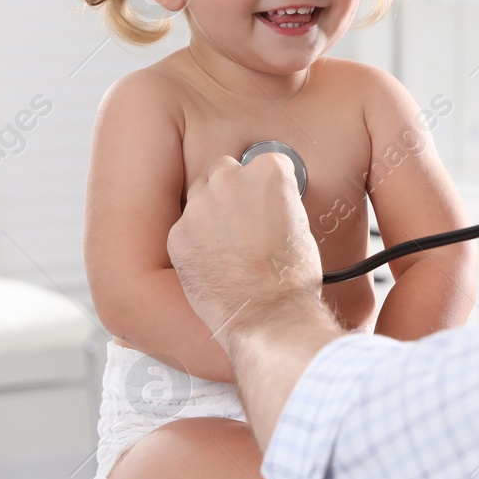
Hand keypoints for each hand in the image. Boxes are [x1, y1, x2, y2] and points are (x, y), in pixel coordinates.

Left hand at [167, 152, 323, 342]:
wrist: (266, 315)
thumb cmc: (290, 278)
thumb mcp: (301, 227)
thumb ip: (278, 204)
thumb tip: (268, 208)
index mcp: (268, 173)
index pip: (267, 164)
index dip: (270, 188)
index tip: (270, 203)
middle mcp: (229, 180)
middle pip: (225, 171)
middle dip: (233, 192)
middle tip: (245, 223)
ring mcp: (199, 206)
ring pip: (200, 197)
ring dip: (211, 213)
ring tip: (229, 247)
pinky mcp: (178, 234)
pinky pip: (184, 228)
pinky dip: (195, 241)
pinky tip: (213, 263)